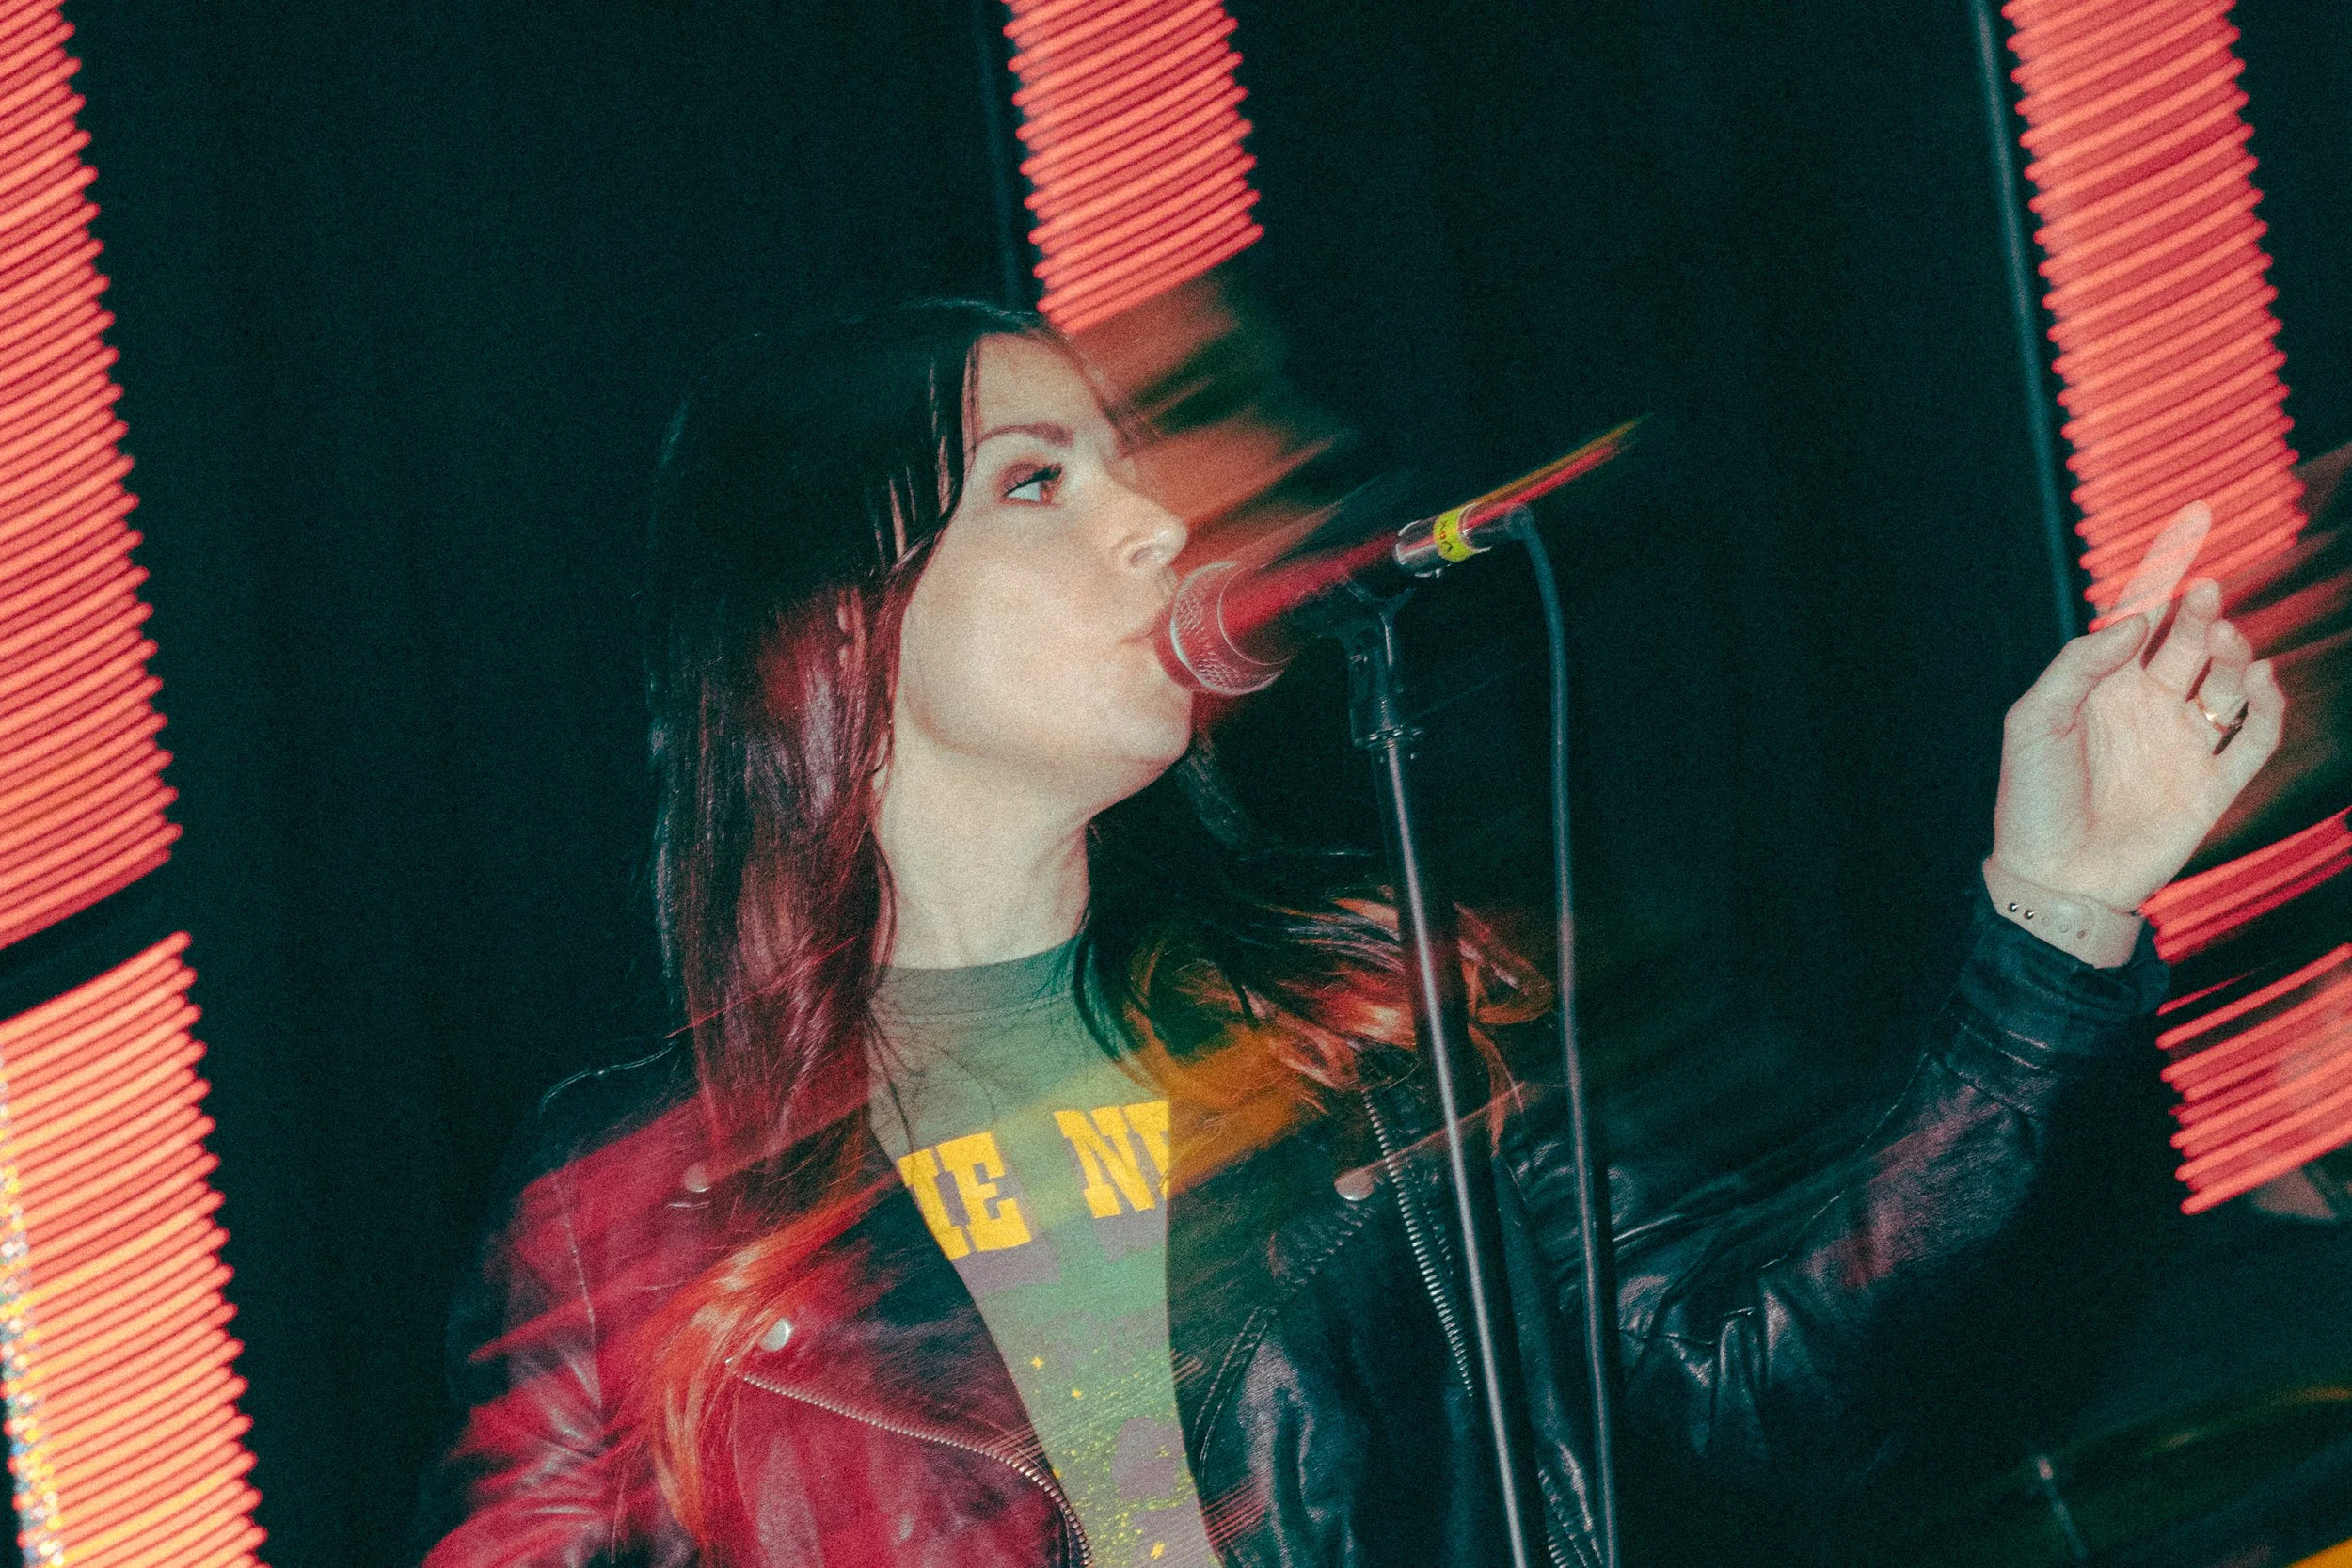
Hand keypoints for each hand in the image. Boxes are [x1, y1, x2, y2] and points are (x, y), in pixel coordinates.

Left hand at [1993, 504, 2285, 911]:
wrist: (2054, 878)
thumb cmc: (2032, 800)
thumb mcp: (2034, 721)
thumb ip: (2079, 664)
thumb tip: (2136, 619)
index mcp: (2102, 686)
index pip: (2142, 617)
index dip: (2168, 570)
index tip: (2196, 521)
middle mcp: (2147, 708)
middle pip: (2191, 644)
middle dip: (2204, 613)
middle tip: (2208, 594)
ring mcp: (2182, 744)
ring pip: (2229, 685)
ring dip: (2236, 657)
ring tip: (2226, 641)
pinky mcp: (2211, 786)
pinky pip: (2254, 740)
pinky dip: (2268, 709)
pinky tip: (2261, 682)